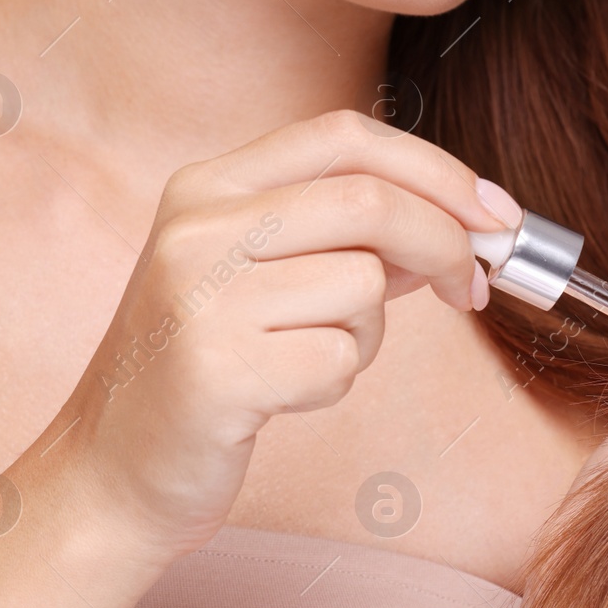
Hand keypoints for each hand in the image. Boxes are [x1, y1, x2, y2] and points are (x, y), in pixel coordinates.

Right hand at [41, 111, 517, 559]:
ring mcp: (200, 296)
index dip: (438, 169)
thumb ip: (348, 237)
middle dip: (446, 245)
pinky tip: (281, 397)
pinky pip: (340, 360)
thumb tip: (465, 220)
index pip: (345, 136)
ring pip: (362, 286)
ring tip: (306, 359)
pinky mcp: (217, 370)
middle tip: (469, 289)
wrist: (112, 471)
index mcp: (206, 185)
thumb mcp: (261, 276)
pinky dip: (335, 383)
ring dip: (367, 333)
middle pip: (370, 202)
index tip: (495, 213)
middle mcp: (196, 227)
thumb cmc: (205, 369)